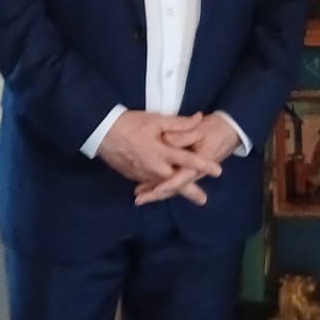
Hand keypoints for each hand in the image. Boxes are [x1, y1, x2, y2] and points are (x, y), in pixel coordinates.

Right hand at [95, 111, 222, 206]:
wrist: (102, 132)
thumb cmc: (131, 123)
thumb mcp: (156, 119)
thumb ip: (179, 123)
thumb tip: (199, 119)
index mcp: (161, 151)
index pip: (187, 160)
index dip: (203, 165)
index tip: (218, 171)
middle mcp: (153, 167)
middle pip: (176, 182)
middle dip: (190, 191)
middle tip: (203, 200)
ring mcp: (143, 174)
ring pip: (163, 186)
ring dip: (176, 191)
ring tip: (190, 197)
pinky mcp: (134, 176)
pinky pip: (150, 184)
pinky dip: (159, 188)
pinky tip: (165, 191)